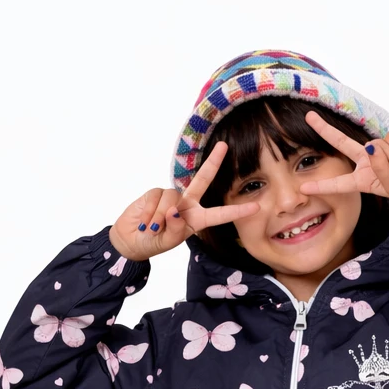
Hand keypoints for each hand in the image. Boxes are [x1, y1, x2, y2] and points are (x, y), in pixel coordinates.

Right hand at [107, 141, 260, 259]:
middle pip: (202, 180)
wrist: (131, 239)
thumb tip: (175, 211)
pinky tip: (144, 223)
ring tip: (152, 229)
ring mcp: (172, 197)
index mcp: (196, 219)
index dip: (237, 211)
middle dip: (213, 162)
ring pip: (171, 200)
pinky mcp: (156, 192)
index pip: (219, 214)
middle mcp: (187, 204)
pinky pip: (156, 199)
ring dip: (159, 218)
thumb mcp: (167, 242)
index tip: (256, 207)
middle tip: (224, 146)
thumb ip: (175, 229)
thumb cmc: (153, 242)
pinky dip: (149, 214)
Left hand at [299, 110, 388, 205]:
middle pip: (342, 143)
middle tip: (309, 117)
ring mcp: (380, 149)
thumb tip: (372, 146)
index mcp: (364, 180)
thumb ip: (379, 169)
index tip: (304, 187)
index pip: (339, 183)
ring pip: (376, 147)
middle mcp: (368, 162)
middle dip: (325, 130)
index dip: (322, 186)